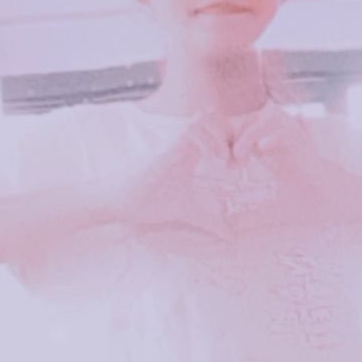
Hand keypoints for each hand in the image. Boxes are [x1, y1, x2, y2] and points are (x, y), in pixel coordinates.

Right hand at [99, 129, 232, 241]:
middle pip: (209, 124)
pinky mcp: (166, 152)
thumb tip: (231, 237)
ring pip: (200, 124)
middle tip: (236, 157)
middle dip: (227, 133)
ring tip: (225, 158)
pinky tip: (214, 155)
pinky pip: (187, 133)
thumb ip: (210, 221)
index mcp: (189, 156)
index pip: (212, 135)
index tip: (239, 159)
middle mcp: (182, 147)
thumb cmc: (151, 201)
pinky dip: (203, 139)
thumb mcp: (188, 212)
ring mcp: (174, 147)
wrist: (122, 202)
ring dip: (217, 136)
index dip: (229, 140)